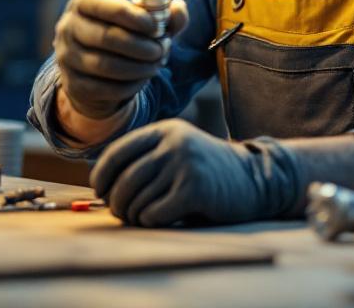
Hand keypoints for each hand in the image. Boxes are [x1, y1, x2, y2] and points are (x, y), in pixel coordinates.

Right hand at [53, 0, 187, 119]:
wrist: (95, 70)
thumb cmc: (122, 35)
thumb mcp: (141, 22)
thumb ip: (163, 14)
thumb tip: (179, 8)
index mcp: (83, 3)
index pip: (104, 6)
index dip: (134, 17)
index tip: (157, 27)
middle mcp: (68, 28)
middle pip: (106, 37)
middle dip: (141, 46)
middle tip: (163, 49)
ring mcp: (66, 58)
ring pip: (105, 65)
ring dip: (139, 66)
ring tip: (157, 63)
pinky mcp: (73, 85)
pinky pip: (104, 88)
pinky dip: (130, 85)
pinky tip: (144, 78)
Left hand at [90, 119, 301, 227]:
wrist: (254, 179)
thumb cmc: (207, 171)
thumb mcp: (177, 151)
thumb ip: (145, 158)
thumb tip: (98, 182)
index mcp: (164, 131)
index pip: (116, 153)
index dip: (101, 176)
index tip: (102, 193)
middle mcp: (173, 143)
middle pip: (124, 180)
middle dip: (117, 203)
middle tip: (123, 213)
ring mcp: (185, 165)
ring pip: (137, 200)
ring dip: (134, 215)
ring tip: (143, 217)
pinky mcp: (195, 190)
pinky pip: (154, 214)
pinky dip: (150, 222)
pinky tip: (160, 219)